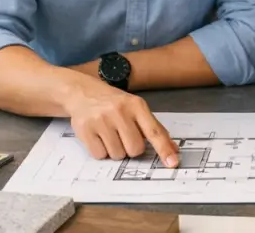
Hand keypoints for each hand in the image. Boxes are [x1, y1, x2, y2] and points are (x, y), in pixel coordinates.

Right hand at [64, 79, 179, 166]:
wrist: (82, 92)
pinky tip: (98, 136)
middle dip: (131, 148)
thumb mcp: (135, 108)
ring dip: (115, 150)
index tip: (172, 162)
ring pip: (117, 155)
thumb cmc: (113, 103)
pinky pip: (100, 155)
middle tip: (123, 135)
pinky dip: (101, 150)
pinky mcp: (85, 129)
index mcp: (136, 105)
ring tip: (110, 134)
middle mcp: (119, 111)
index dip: (164, 148)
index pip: (154, 131)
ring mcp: (101, 120)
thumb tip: (173, 150)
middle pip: (135, 149)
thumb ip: (154, 128)